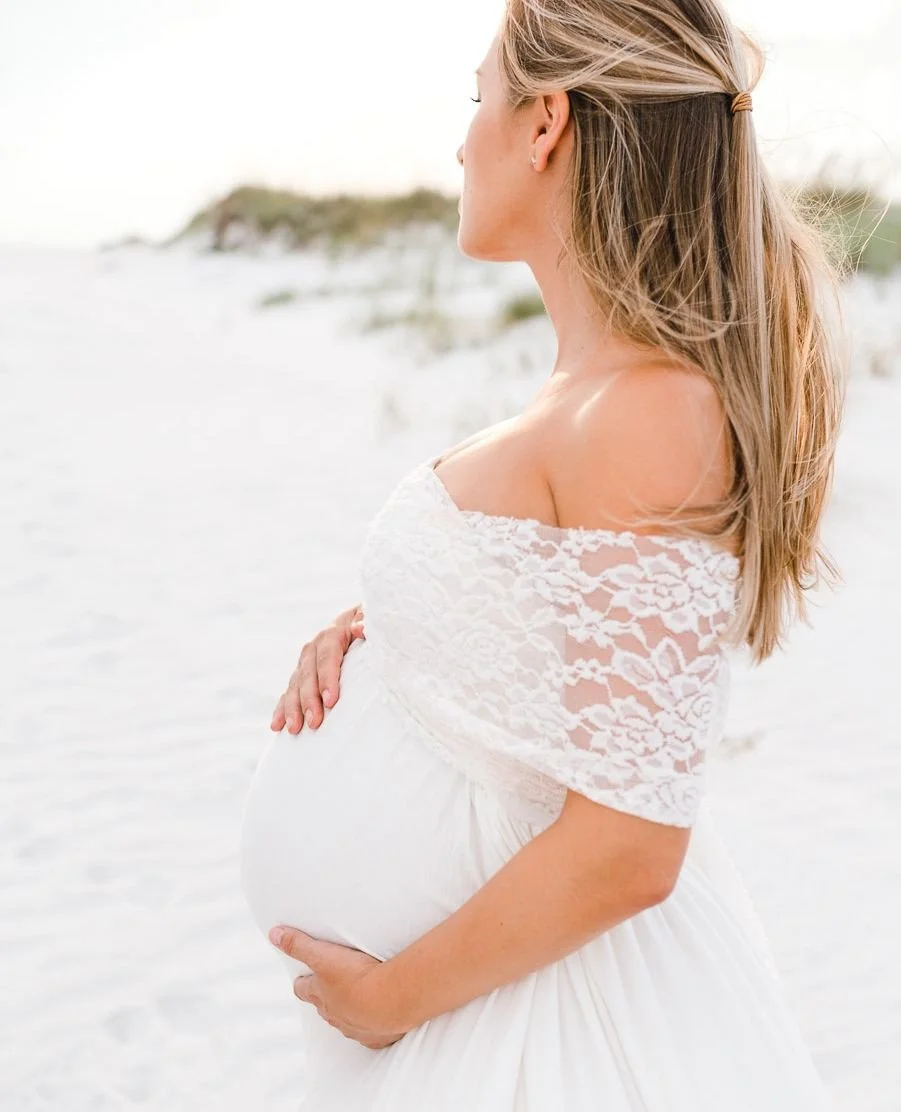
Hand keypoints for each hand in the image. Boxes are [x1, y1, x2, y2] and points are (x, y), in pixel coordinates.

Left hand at [268, 926, 406, 1048]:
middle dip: (324, 998)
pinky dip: (372, 1026)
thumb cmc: (355, 976)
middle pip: (323, 1007)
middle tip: (330, 989)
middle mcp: (334, 1014)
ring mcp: (354, 1028)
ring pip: (345, 1021)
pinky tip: (379, 1020)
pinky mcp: (376, 1036)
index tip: (301, 979)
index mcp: (320, 995)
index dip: (302, 983)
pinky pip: (370, 1033)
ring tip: (357, 1002)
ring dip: (348, 1012)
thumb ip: (298, 944)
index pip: (303, 989)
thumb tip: (274, 934)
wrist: (388, 1000)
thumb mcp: (322, 955)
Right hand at [271, 603, 365, 732]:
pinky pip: (290, 692)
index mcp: (333, 633)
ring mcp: (307, 661)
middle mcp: (314, 646)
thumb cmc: (372, 623)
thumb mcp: (373, 618)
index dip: (327, 677)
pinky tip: (277, 725)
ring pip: (295, 684)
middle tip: (314, 722)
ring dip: (293, 707)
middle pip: (308, 673)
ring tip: (294, 729)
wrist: (362, 621)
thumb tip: (360, 628)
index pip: (327, 655)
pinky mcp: (303, 674)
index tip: (331, 700)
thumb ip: (367, 621)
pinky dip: (283, 708)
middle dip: (309, 699)